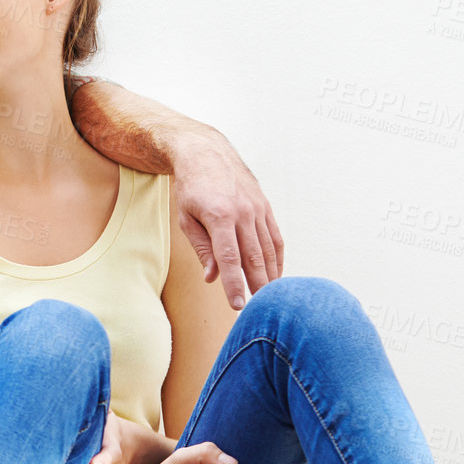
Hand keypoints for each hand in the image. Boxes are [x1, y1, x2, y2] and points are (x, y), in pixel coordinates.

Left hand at [171, 127, 283, 309]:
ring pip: (268, 249)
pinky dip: (277, 257)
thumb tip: (212, 277)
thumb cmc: (191, 189)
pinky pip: (275, 237)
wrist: (207, 154)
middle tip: (261, 309)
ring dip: (271, 274)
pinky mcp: (265, 207)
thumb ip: (201, 248)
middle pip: (254, 257)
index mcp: (219, 216)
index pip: (229, 258)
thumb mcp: (186, 218)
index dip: (234, 284)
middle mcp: (243, 213)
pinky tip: (275, 274)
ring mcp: (257, 209)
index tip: (238, 305)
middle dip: (258, 285)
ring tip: (271, 297)